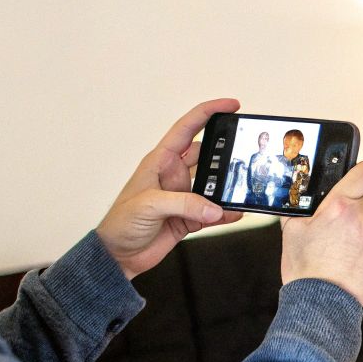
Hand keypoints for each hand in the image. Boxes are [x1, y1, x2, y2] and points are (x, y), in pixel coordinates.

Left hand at [97, 99, 244, 278]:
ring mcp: (183, 197)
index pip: (187, 128)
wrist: (117, 255)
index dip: (208, 113)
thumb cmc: (120, 223)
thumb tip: (214, 207)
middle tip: (245, 153)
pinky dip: (225, 213)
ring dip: (226, 188)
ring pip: (213, 185)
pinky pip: (213, 212)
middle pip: (207, 155)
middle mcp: (174, 175)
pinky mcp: (189, 218)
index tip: (232, 105)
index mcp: (161, 162)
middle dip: (225, 153)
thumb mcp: (149, 206)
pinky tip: (234, 213)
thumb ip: (184, 204)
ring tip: (240, 189)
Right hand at [281, 160, 362, 304]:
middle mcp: (361, 219)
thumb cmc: (305, 269)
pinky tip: (344, 261)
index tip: (357, 174)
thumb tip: (298, 200)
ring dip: (355, 230)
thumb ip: (298, 210)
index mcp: (339, 206)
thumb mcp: (291, 232)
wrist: (320, 302)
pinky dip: (361, 248)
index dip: (362, 170)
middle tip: (334, 223)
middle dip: (351, 207)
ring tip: (336, 248)